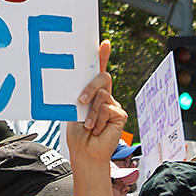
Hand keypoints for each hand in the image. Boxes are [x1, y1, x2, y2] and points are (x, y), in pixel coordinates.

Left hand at [64, 42, 126, 173]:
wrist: (85, 151)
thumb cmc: (78, 132)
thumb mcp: (75, 109)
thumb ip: (81, 96)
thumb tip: (81, 88)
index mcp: (92, 92)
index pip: (98, 71)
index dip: (102, 56)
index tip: (104, 43)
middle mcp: (105, 96)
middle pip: (103, 78)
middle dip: (90, 87)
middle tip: (80, 100)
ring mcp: (114, 105)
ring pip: (103, 95)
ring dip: (91, 111)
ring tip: (88, 126)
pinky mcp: (120, 115)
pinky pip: (107, 109)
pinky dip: (98, 120)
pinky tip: (97, 130)